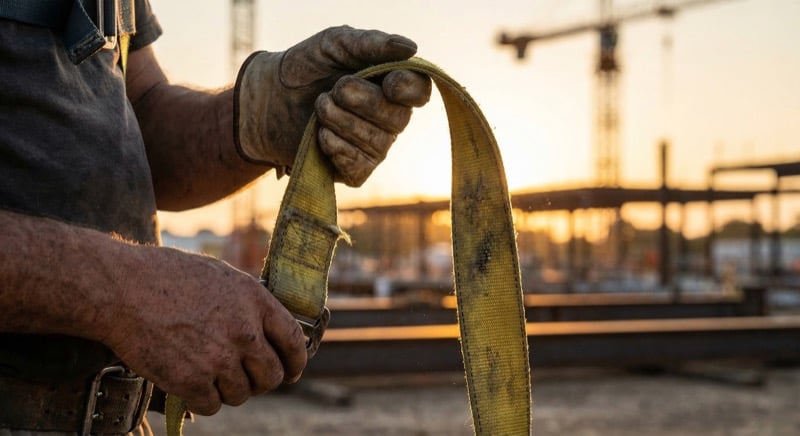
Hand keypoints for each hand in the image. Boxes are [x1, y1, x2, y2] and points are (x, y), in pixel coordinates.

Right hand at [102, 246, 306, 415]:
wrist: (122, 288)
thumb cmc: (167, 276)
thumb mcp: (221, 276)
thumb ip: (249, 303)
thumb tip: (268, 329)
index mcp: (255, 301)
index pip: (294, 341)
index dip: (296, 361)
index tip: (292, 370)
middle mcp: (244, 331)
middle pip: (273, 376)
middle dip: (262, 381)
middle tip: (247, 377)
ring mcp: (219, 358)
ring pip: (242, 394)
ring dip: (230, 390)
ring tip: (210, 372)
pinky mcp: (191, 381)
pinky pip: (212, 405)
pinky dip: (204, 399)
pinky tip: (192, 382)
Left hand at [235, 25, 431, 185]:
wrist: (268, 98)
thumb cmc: (308, 66)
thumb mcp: (336, 43)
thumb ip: (372, 43)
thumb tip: (410, 48)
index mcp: (392, 84)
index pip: (419, 92)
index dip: (409, 90)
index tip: (388, 83)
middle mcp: (391, 118)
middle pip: (398, 119)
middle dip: (362, 102)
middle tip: (334, 89)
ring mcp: (375, 146)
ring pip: (376, 143)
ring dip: (341, 121)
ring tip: (319, 107)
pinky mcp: (355, 169)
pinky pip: (359, 166)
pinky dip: (337, 148)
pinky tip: (320, 135)